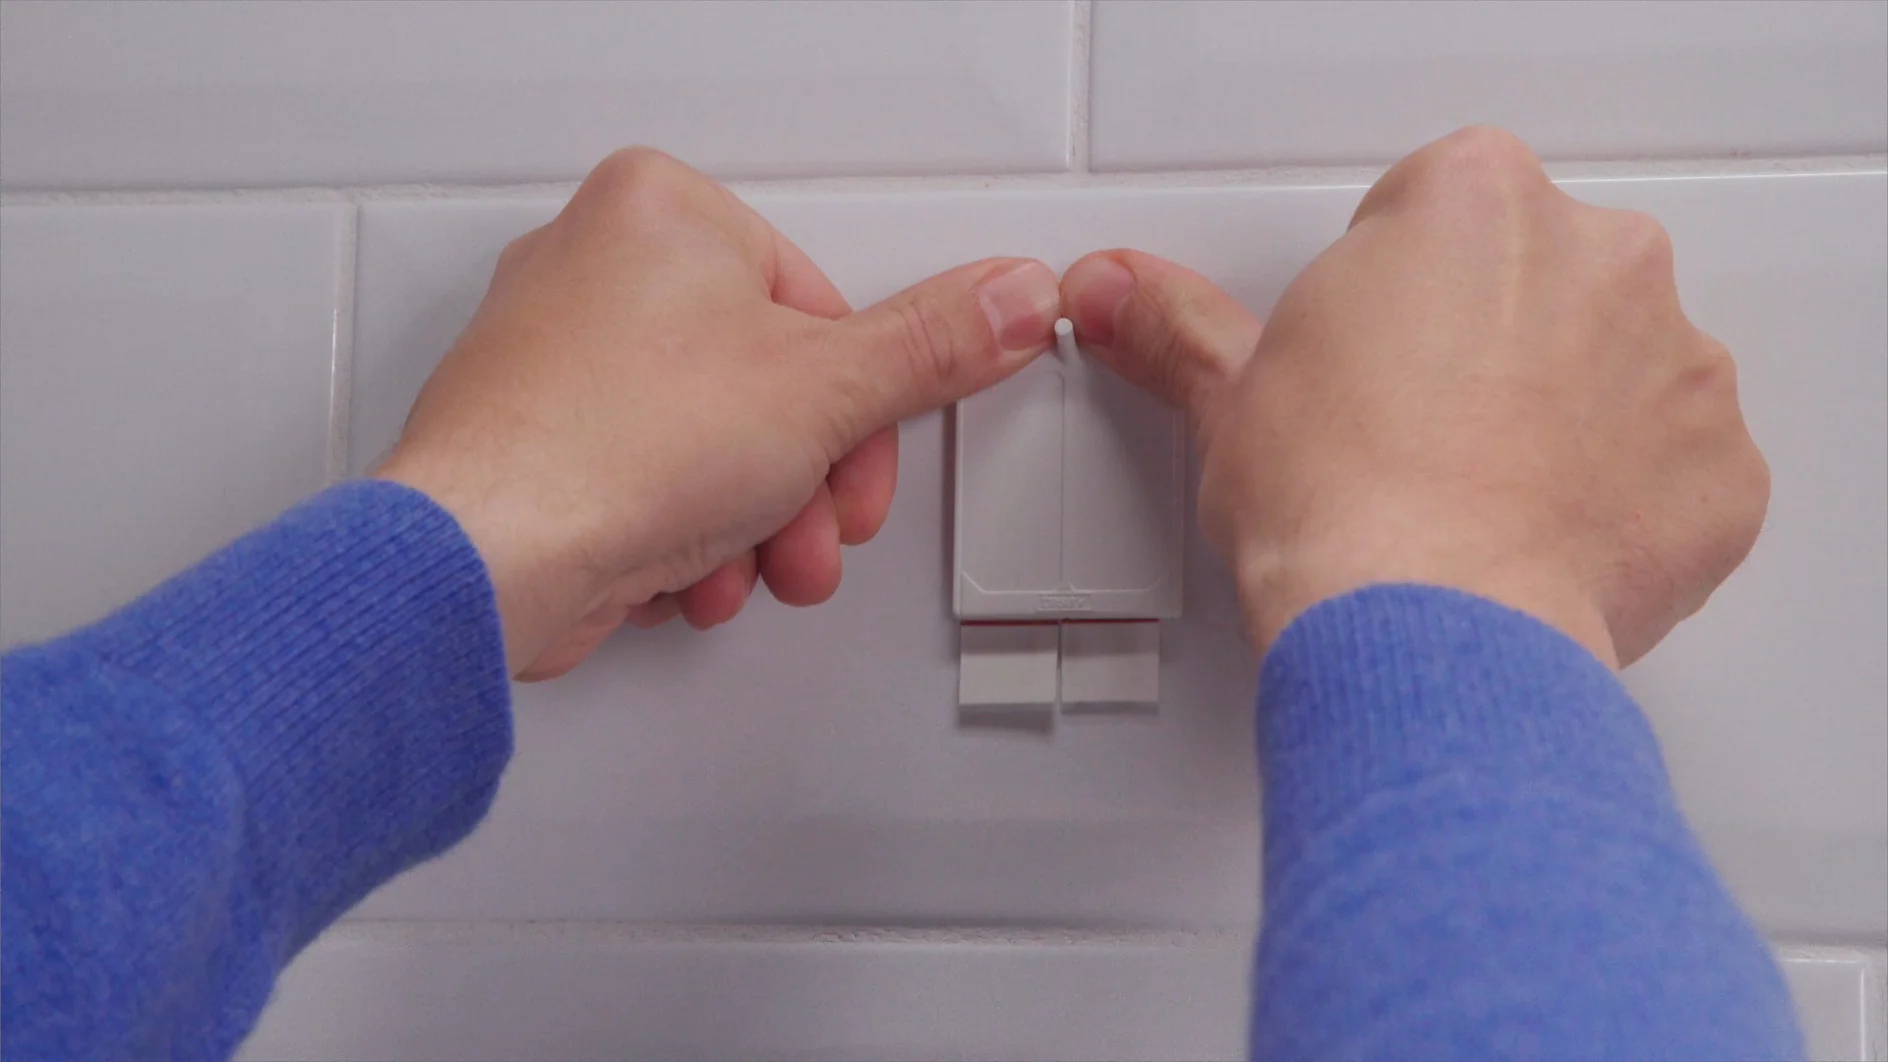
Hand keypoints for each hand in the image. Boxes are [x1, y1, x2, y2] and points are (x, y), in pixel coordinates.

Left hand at [375, 148, 1060, 677]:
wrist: (480, 563)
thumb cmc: (608, 451)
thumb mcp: (825, 392)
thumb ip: (930, 348)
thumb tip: (1008, 301)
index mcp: (660, 212)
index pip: (818, 306)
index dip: (858, 407)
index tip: (864, 455)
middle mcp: (594, 267)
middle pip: (766, 383)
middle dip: (806, 483)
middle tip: (815, 524)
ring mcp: (555, 361)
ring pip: (710, 447)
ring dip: (753, 525)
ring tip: (749, 561)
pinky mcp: (535, 446)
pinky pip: (648, 487)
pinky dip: (681, 540)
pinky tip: (685, 571)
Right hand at [1061, 126, 1768, 668]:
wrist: (1424, 635)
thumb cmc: (1340, 507)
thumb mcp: (1231, 398)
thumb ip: (1180, 328)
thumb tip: (1118, 297)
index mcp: (1473, 202)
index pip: (1432, 212)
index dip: (1386, 295)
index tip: (1361, 359)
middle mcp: (1597, 258)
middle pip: (1539, 278)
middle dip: (1486, 346)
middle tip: (1410, 432)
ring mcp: (1674, 364)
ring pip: (1618, 369)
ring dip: (1563, 420)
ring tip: (1473, 498)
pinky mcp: (1718, 470)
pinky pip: (1676, 469)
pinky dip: (1623, 503)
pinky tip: (1539, 542)